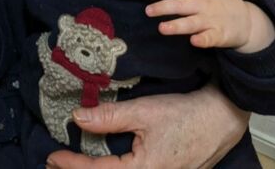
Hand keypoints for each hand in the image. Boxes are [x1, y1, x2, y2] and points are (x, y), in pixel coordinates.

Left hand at [45, 84, 248, 168]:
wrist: (222, 117)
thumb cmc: (187, 114)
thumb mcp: (145, 112)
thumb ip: (110, 117)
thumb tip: (78, 117)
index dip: (72, 166)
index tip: (52, 157)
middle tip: (55, 164)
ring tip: (75, 163)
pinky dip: (114, 168)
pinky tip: (104, 162)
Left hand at [145, 0, 274, 52]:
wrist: (247, 20)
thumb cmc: (220, 6)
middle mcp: (204, 5)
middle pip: (183, 4)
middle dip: (165, 7)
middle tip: (148, 11)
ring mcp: (212, 20)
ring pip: (192, 23)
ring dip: (177, 25)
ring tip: (162, 28)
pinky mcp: (219, 35)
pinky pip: (209, 38)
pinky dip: (202, 40)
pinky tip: (194, 42)